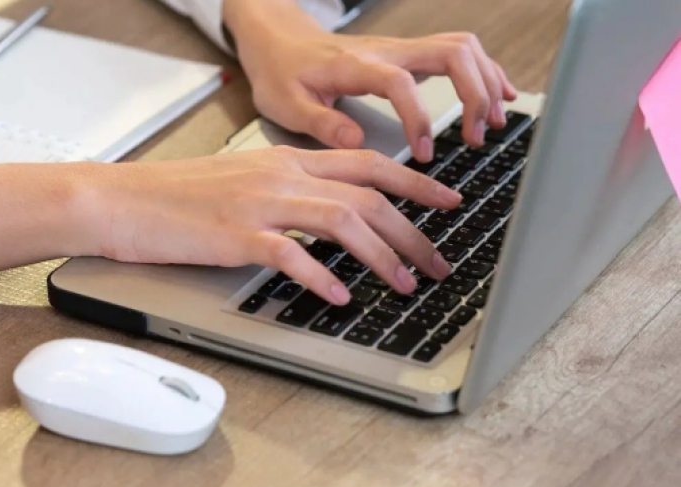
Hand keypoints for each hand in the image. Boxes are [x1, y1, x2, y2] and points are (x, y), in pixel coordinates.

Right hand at [65, 147, 460, 304]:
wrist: (122, 199)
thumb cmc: (177, 195)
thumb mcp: (243, 179)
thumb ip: (288, 190)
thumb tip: (331, 216)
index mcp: (285, 159)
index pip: (366, 164)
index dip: (414, 181)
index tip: (447, 200)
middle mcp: (280, 174)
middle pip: (367, 195)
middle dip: (413, 230)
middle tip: (439, 261)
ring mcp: (258, 202)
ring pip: (341, 220)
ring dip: (382, 255)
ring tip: (405, 284)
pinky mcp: (235, 234)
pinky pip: (291, 255)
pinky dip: (322, 277)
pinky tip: (340, 297)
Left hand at [223, 0, 516, 158]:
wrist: (279, 41)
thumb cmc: (281, 73)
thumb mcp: (285, 103)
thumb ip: (319, 123)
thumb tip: (355, 142)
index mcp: (353, 66)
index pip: (398, 83)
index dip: (417, 117)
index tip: (424, 154)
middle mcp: (385, 51)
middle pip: (449, 53)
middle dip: (473, 94)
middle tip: (477, 137)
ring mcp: (400, 49)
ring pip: (460, 48)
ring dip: (485, 81)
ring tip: (495, 122)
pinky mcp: (408, 55)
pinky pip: (457, 53)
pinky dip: (484, 72)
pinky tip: (499, 95)